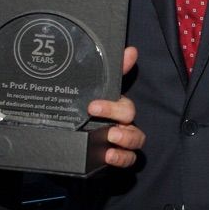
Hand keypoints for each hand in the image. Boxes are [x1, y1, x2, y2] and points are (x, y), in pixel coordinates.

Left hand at [87, 46, 143, 168]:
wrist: (72, 144)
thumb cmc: (88, 115)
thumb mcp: (94, 94)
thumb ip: (112, 73)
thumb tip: (131, 50)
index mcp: (116, 108)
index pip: (124, 102)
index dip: (114, 103)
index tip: (93, 106)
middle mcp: (122, 123)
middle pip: (130, 117)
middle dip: (116, 114)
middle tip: (95, 113)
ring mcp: (122, 141)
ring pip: (137, 138)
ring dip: (126, 137)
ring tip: (111, 136)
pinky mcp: (118, 157)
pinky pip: (130, 159)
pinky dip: (123, 157)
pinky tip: (109, 155)